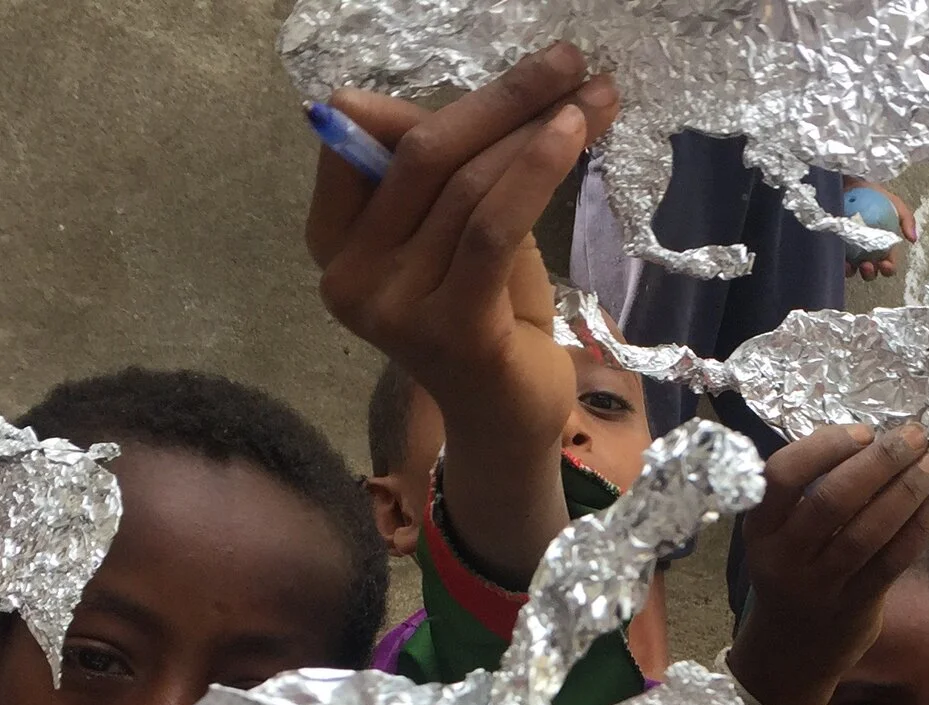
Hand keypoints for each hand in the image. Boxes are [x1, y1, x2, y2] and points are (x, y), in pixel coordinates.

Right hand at [305, 45, 617, 494]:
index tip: (511, 74)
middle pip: (421, 154)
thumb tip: (464, 89)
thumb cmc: (487, 319)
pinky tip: (576, 133)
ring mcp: (393, 308)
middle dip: (501, 96)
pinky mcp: (450, 329)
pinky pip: (491, 228)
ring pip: (468, 187)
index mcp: (331, 241)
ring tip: (596, 94)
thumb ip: (444, 170)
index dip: (429, 95)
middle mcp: (347, 276)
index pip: (360, 137)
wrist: (509, 423)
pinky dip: (536, 170)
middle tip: (567, 58)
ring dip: (538, 128)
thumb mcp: (456, 231)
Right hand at [727, 422, 928, 704]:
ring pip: (867, 532)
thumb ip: (808, 493)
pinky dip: (921, 525)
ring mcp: (820, 586)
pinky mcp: (855, 606)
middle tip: (914, 436)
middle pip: (832, 501)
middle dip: (880, 462)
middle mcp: (784, 557)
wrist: (792, 651)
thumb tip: (873, 442)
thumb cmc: (792, 574)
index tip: (862, 432)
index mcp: (759, 528)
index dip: (824, 447)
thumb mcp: (778, 534)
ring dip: (907, 491)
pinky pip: (893, 560)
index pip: (782, 476)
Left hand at [842, 180, 917, 280]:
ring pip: (853, 270)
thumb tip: (912, 239)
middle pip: (871, 272)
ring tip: (854, 264)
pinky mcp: (835, 246)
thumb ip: (907, 220)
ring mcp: (850, 252)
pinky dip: (840, 263)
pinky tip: (842, 259)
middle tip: (868, 264)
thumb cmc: (874, 194)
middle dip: (870, 273)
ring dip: (854, 271)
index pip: (888, 265)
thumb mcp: (895, 204)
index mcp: (883, 248)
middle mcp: (867, 253)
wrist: (851, 183)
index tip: (886, 264)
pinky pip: (837, 260)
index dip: (888, 269)